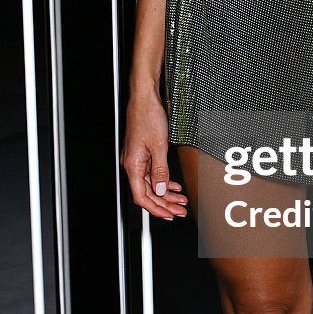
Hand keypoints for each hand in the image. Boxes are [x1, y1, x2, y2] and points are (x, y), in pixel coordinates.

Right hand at [121, 88, 187, 219]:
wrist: (144, 98)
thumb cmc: (148, 116)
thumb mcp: (159, 146)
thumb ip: (160, 170)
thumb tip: (161, 189)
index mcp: (133, 165)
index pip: (141, 196)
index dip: (155, 209)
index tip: (168, 215)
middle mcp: (132, 164)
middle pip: (147, 193)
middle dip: (164, 204)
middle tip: (179, 211)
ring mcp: (137, 159)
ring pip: (151, 184)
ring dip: (166, 194)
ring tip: (180, 200)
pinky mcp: (143, 153)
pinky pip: (152, 173)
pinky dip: (164, 181)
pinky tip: (173, 186)